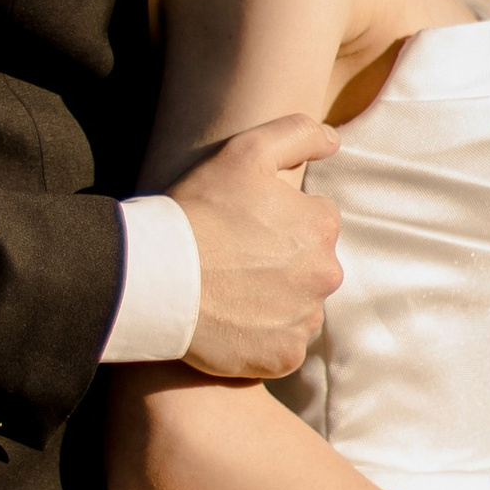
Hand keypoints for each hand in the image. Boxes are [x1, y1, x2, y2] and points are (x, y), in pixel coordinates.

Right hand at [173, 116, 343, 379]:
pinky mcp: (284, 356)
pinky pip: (282, 346)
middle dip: (282, 263)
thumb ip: (297, 133)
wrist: (155, 276)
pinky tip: (231, 323)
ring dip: (274, 302)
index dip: (279, 222)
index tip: (244, 227)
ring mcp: (305, 319)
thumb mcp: (243, 152)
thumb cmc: (197, 209)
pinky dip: (262, 339)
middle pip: (310, 267)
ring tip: (229, 292)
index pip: (315, 222)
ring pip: (299, 307)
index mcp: (321, 226)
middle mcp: (325, 275)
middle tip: (234, 261)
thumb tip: (335, 141)